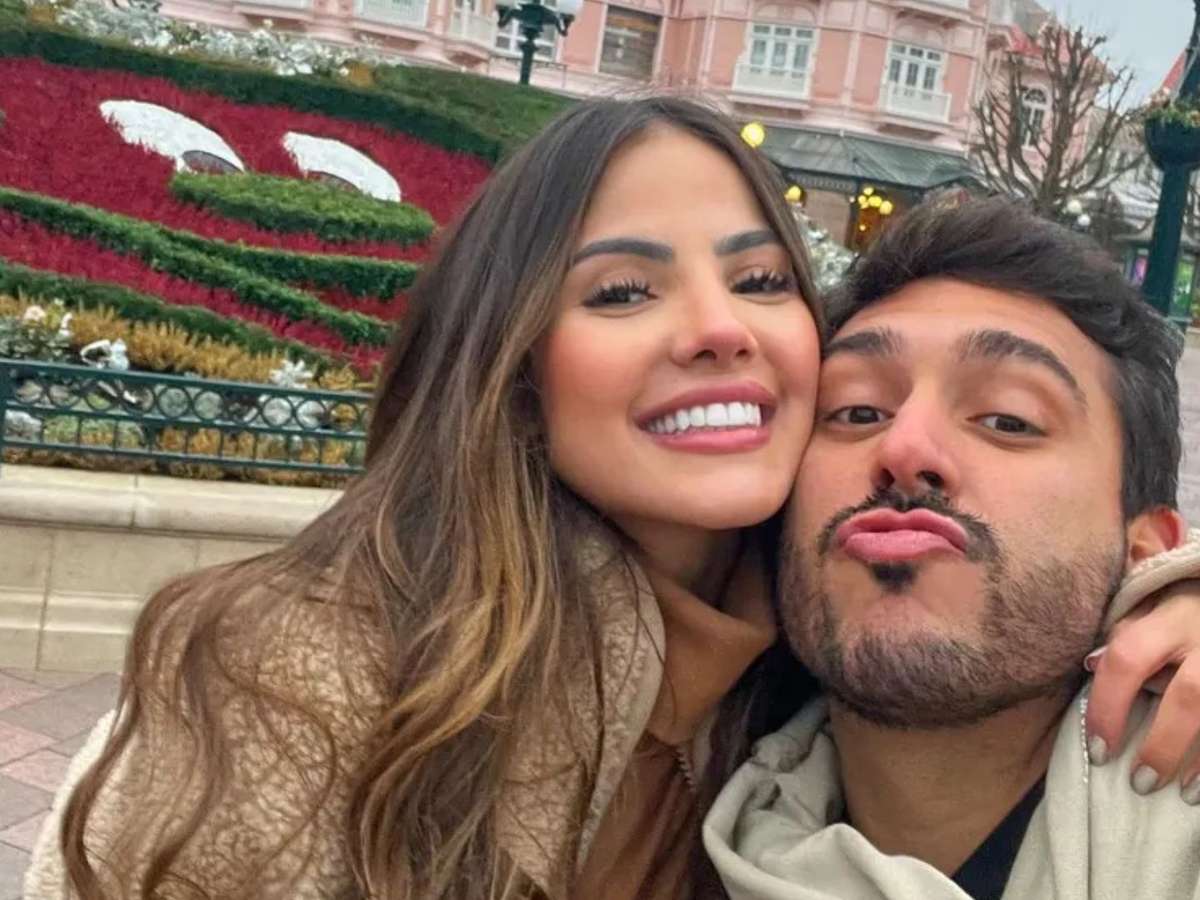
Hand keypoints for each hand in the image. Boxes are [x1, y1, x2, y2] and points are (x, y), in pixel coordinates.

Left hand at [1086, 580, 1199, 801]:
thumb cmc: (1190, 602)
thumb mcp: (1156, 604)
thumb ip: (1128, 632)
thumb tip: (1091, 665)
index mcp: (1173, 616)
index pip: (1128, 658)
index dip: (1108, 706)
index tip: (1098, 750)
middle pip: (1190, 697)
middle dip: (1163, 744)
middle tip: (1141, 783)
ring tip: (1186, 793)